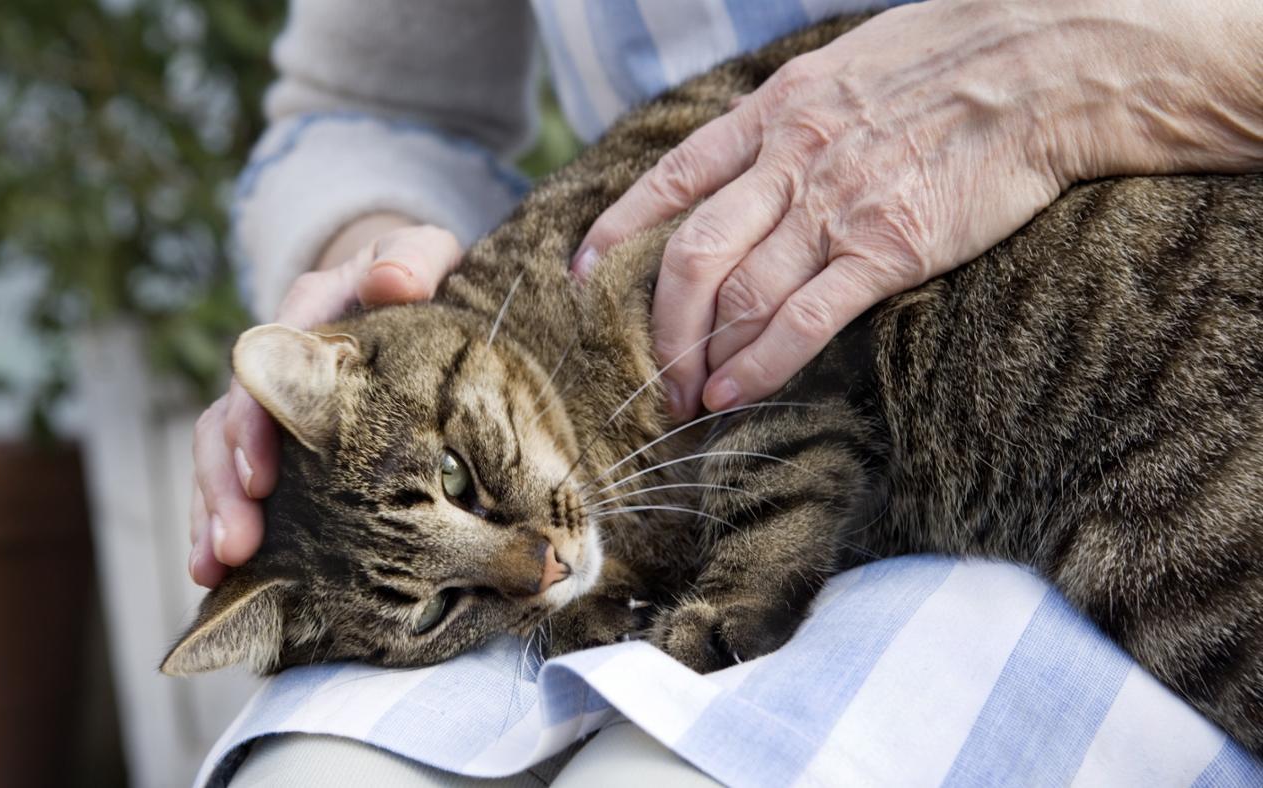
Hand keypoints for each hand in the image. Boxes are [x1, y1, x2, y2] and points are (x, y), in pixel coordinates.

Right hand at [189, 218, 460, 585]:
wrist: (406, 285)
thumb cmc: (417, 272)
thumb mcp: (423, 252)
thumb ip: (411, 258)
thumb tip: (394, 280)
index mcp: (304, 318)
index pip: (262, 370)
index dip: (256, 422)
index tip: (262, 476)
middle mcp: (272, 365)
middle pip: (227, 424)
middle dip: (224, 487)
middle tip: (234, 544)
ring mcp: (270, 408)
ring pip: (220, 461)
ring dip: (212, 515)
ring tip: (213, 570)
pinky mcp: (280, 445)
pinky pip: (239, 486)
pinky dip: (222, 525)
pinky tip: (217, 576)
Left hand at [574, 0, 1262, 418]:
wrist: (1048, 67)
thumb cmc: (957, 60)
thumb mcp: (849, 66)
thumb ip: (797, 116)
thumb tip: (763, 157)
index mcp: (777, 110)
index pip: (673, 177)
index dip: (620, 229)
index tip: (583, 271)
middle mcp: (791, 161)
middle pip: (691, 255)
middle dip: (660, 324)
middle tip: (651, 371)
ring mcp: (836, 208)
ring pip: (738, 296)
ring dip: (701, 356)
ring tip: (685, 398)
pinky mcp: (887, 250)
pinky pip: (803, 320)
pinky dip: (759, 365)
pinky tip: (734, 396)